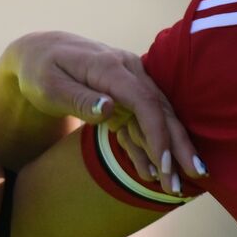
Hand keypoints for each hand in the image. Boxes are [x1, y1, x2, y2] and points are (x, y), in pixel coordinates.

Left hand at [2, 31, 203, 193]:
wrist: (40, 51)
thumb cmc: (40, 70)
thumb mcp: (49, 85)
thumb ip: (80, 98)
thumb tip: (110, 109)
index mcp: (110, 67)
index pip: (145, 102)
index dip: (159, 133)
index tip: (165, 164)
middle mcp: (128, 71)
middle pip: (162, 110)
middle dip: (178, 145)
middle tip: (196, 175)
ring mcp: (130, 83)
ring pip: (159, 118)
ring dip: (170, 151)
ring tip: (177, 186)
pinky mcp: (125, 97)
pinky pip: (141, 123)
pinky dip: (148, 147)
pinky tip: (155, 174)